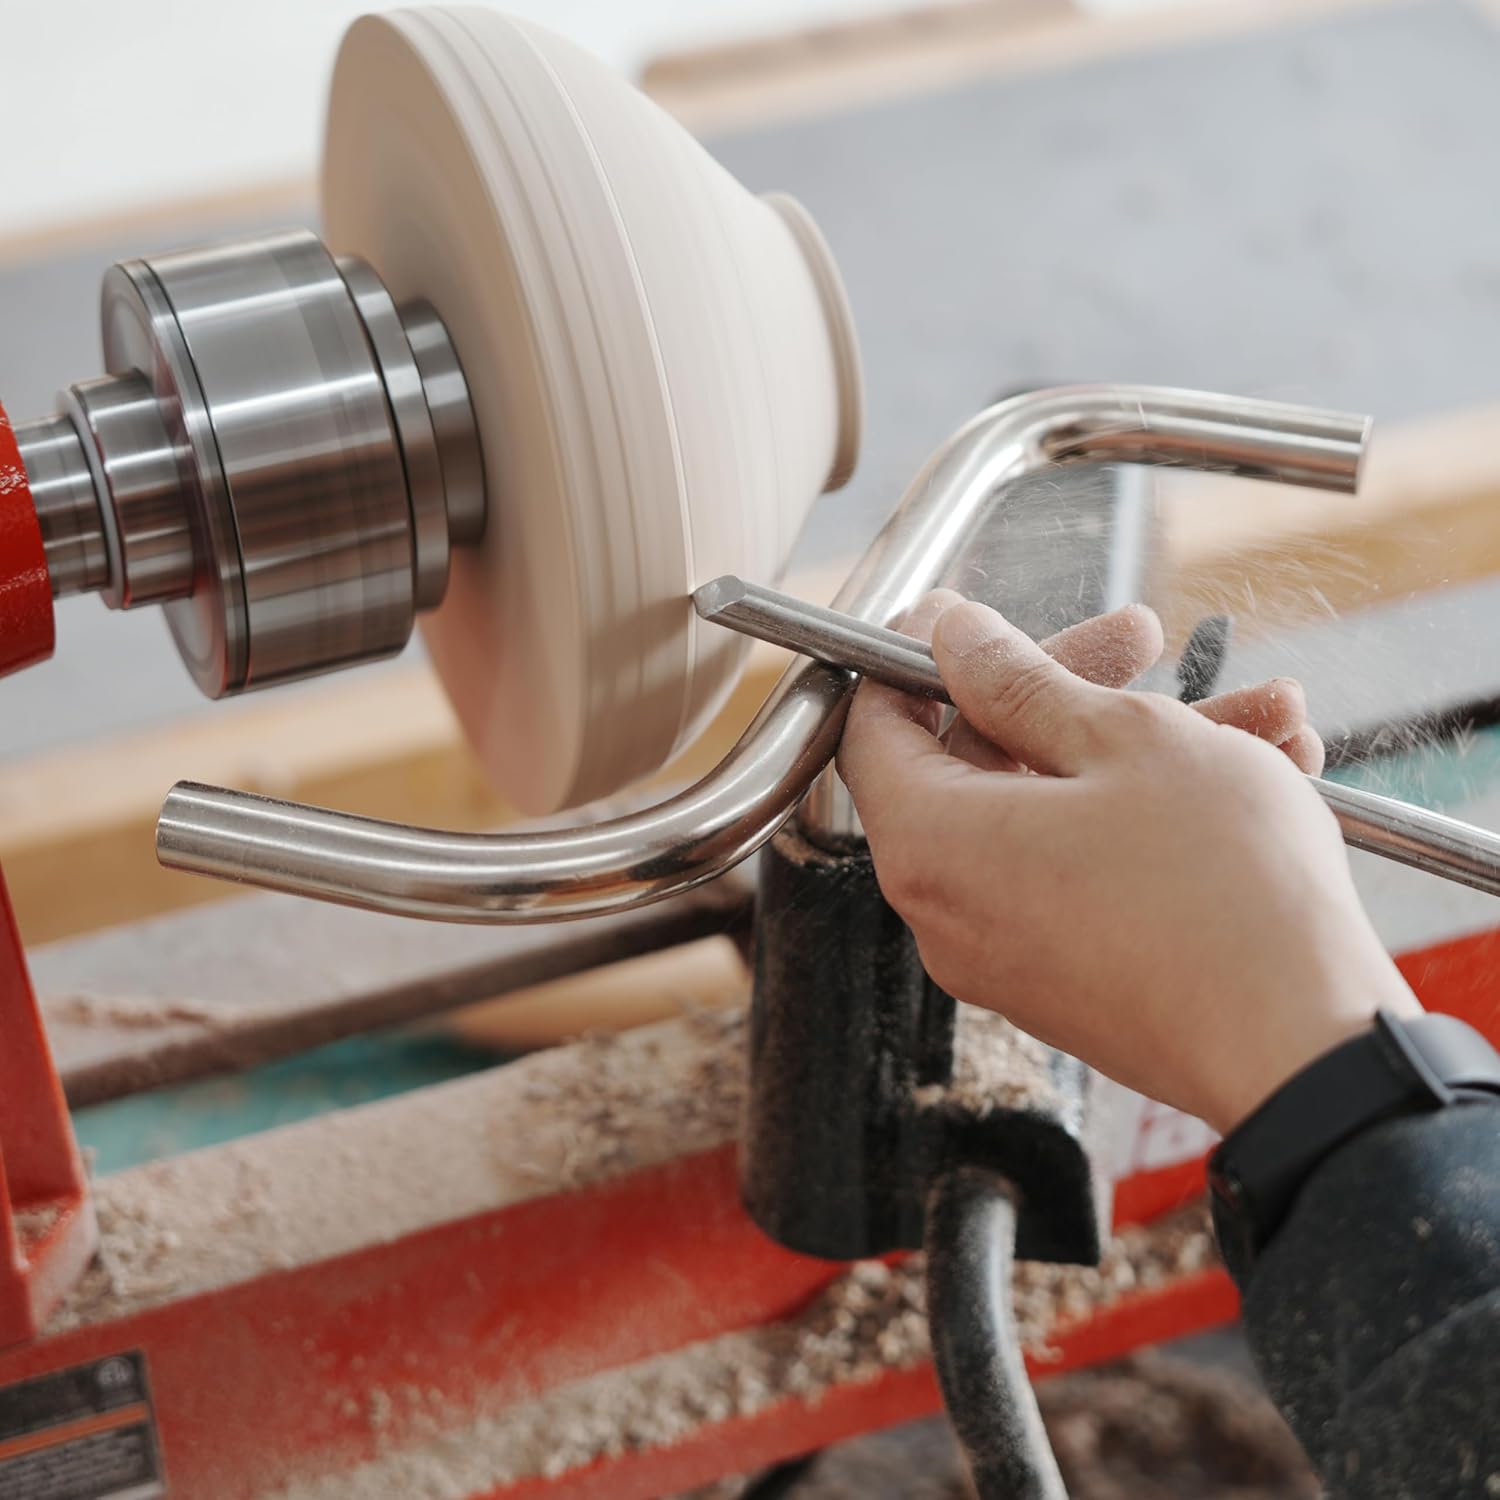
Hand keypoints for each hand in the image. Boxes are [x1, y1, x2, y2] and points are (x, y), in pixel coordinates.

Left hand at [837, 592, 1419, 1132]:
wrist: (1307, 1052)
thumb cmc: (1220, 894)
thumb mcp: (1121, 741)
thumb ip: (1020, 681)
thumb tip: (954, 642)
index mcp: (932, 844)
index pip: (873, 729)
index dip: (914, 658)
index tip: (964, 615)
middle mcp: (948, 911)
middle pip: (973, 763)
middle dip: (1066, 688)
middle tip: (1139, 641)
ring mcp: (1006, 956)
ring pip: (1051, 812)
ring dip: (1139, 747)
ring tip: (1252, 711)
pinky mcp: (1067, 984)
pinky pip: (1083, 870)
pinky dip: (1145, 816)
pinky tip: (1253, 774)